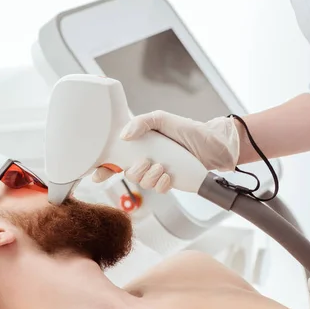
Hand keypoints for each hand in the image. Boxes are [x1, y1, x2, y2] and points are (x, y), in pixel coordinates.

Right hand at [92, 110, 239, 192]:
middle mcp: (144, 158)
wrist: (212, 144)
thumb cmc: (186, 129)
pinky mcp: (168, 182)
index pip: (115, 157)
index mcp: (138, 144)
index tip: (97, 173)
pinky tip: (169, 175)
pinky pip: (157, 189)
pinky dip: (161, 183)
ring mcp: (155, 171)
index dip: (103, 167)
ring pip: (141, 182)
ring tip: (161, 166)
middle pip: (126, 172)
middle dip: (133, 170)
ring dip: (149, 176)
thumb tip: (124, 135)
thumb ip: (141, 122)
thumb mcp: (162, 118)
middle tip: (145, 162)